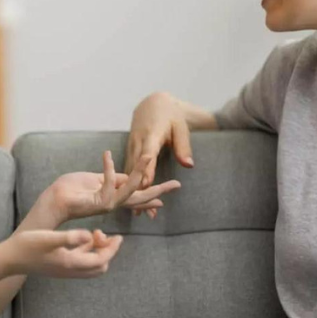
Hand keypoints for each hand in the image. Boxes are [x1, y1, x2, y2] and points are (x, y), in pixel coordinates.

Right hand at [4, 228, 121, 277]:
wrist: (10, 259)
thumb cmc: (28, 245)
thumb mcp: (49, 238)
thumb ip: (70, 237)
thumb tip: (89, 235)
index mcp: (71, 263)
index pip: (101, 260)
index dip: (112, 249)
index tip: (119, 236)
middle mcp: (70, 270)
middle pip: (100, 267)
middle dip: (107, 252)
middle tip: (104, 235)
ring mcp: (65, 271)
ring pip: (91, 266)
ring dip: (98, 252)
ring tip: (96, 234)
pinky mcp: (59, 267)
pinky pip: (81, 263)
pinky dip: (87, 252)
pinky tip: (83, 239)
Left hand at [44, 151, 179, 222]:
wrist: (52, 201)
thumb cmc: (69, 190)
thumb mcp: (94, 179)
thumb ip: (110, 178)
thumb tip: (125, 175)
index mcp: (113, 197)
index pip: (138, 194)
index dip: (154, 192)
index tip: (172, 187)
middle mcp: (113, 203)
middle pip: (142, 197)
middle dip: (159, 190)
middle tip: (177, 184)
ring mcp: (106, 204)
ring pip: (130, 189)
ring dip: (139, 171)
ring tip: (148, 155)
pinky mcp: (97, 202)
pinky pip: (108, 183)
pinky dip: (108, 168)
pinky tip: (106, 155)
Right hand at [126, 92, 193, 217]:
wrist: (153, 103)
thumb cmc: (171, 116)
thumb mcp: (180, 128)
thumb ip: (183, 146)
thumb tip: (189, 165)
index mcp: (151, 135)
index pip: (147, 155)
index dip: (145, 170)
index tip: (145, 185)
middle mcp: (138, 142)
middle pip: (136, 168)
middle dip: (139, 189)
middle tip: (144, 210)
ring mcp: (131, 146)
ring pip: (129, 172)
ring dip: (132, 192)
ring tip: (137, 214)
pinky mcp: (129, 150)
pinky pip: (128, 170)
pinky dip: (129, 186)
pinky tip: (131, 203)